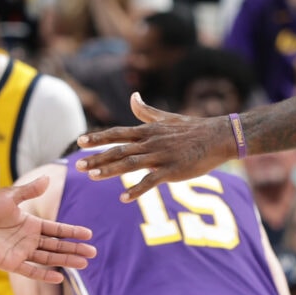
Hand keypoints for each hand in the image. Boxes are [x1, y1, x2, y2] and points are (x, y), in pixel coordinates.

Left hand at [0, 172, 95, 281]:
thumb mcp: (9, 196)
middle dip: (75, 249)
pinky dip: (44, 275)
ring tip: (83, 264)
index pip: (57, 230)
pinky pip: (31, 271)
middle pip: (57, 246)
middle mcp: (29, 239)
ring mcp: (21, 252)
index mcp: (31, 224)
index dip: (72, 232)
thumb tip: (47, 179)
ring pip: (49, 259)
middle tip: (93, 253)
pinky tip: (59, 277)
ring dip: (65, 261)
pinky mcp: (10, 263)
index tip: (89, 234)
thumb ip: (29, 191)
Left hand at [79, 93, 240, 196]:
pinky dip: (137, 189)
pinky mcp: (172, 170)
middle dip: (96, 157)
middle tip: (77, 166)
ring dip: (110, 171)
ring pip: (130, 163)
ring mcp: (161, 156)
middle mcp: (150, 142)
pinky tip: (123, 198)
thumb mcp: (166, 118)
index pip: (117, 133)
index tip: (79, 141)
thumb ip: (146, 111)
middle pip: (118, 150)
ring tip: (92, 177)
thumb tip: (133, 96)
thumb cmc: (192, 128)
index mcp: (147, 131)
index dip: (98, 137)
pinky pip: (151, 181)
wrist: (218, 137)